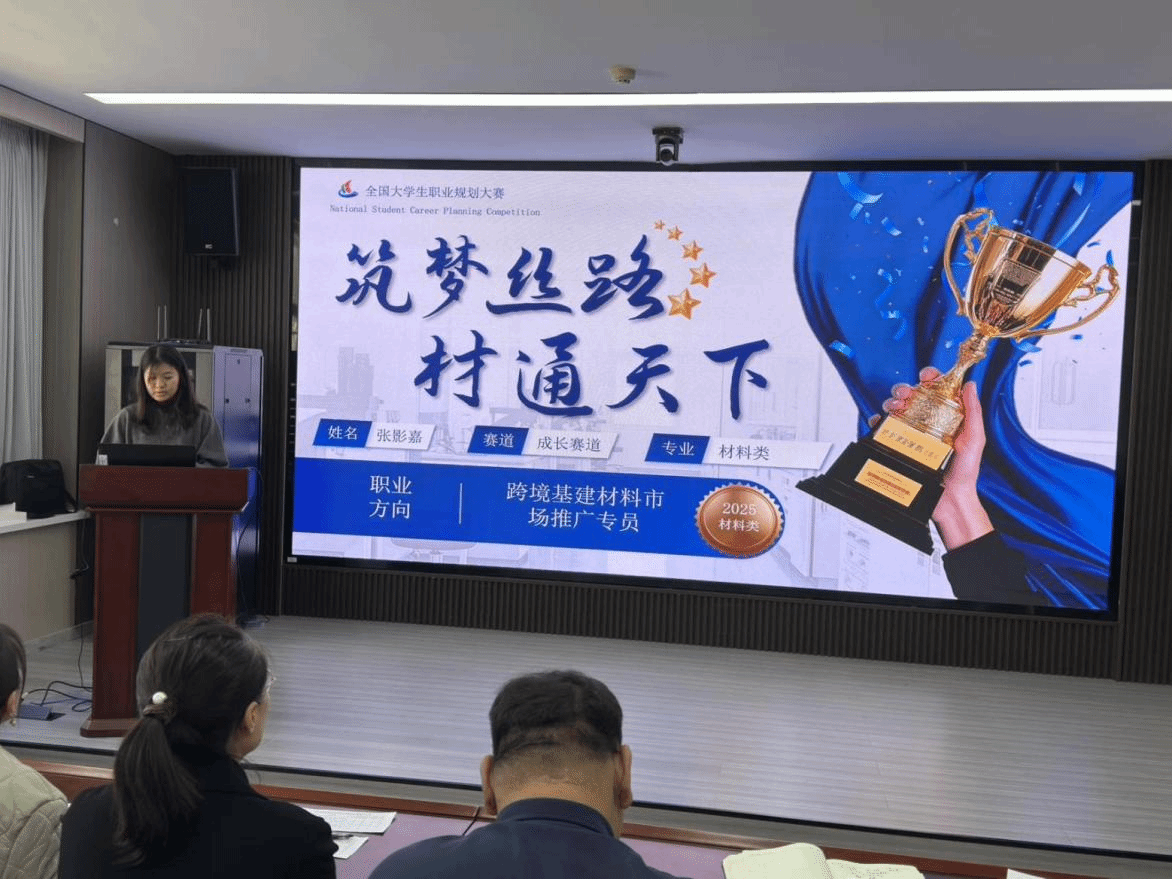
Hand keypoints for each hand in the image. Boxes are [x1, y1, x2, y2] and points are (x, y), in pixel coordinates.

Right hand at [874, 367, 992, 550]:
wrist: (950, 500)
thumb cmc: (965, 472)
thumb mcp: (975, 439)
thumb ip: (973, 412)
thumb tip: (970, 385)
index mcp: (946, 415)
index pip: (936, 389)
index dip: (930, 377)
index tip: (927, 376)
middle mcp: (926, 422)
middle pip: (911, 396)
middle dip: (904, 389)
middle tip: (905, 394)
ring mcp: (911, 434)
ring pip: (895, 410)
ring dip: (891, 403)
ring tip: (894, 408)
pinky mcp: (898, 447)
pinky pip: (883, 430)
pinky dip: (877, 422)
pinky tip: (881, 423)